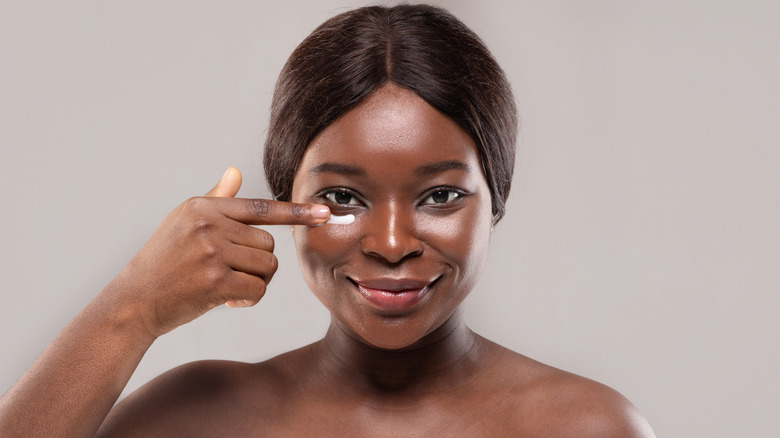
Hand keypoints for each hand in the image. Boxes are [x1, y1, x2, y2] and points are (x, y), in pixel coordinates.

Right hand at [110, 167, 329, 337]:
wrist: (134, 301)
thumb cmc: (163, 263)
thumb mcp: (184, 223)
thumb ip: (216, 200)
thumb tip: (235, 172)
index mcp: (203, 207)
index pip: (261, 207)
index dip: (296, 212)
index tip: (323, 213)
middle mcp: (209, 224)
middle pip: (268, 244)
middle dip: (257, 264)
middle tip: (231, 274)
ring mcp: (212, 251)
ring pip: (267, 266)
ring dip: (255, 282)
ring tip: (227, 286)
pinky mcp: (215, 280)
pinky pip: (258, 288)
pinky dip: (249, 298)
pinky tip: (227, 300)